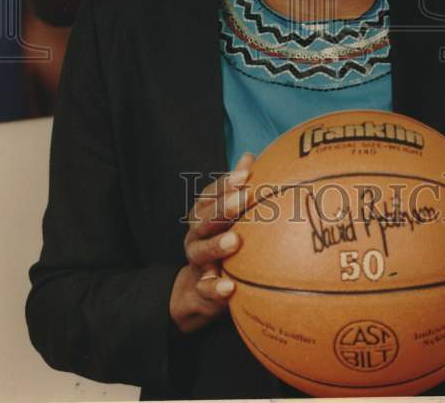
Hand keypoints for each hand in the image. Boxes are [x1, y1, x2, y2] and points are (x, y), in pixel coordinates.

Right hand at [169, 152, 253, 333]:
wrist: (198, 288)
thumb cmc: (219, 239)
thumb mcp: (226, 214)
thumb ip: (236, 188)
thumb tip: (249, 156)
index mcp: (202, 214)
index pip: (211, 195)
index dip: (226, 184)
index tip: (245, 175)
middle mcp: (195, 234)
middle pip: (205, 218)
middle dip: (224, 208)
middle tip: (244, 198)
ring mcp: (196, 261)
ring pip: (201, 250)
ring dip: (217, 245)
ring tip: (235, 241)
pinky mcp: (201, 288)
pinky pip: (206, 289)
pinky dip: (216, 287)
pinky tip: (230, 286)